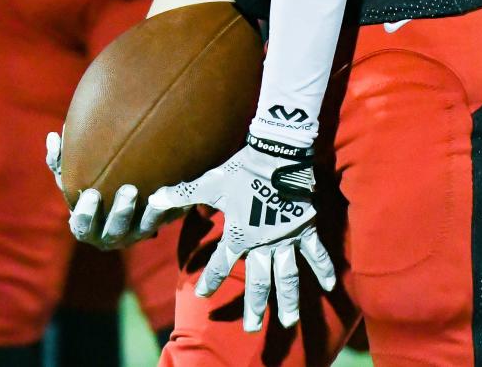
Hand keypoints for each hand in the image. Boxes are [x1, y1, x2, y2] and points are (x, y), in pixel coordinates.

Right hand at [46, 129, 179, 250]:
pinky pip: (167, 219)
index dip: (86, 214)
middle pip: (115, 230)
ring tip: (157, 193)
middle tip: (130, 190)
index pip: (82, 226)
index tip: (90, 194)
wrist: (124, 195)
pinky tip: (179, 192)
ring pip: (144, 229)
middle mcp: (110, 235)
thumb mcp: (73, 176)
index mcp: (87, 226)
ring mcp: (135, 232)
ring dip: (150, 213)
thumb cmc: (91, 184)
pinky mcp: (157, 225)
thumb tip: (52, 137)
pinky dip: (173, 207)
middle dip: (122, 213)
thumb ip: (60, 161)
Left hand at [144, 138, 335, 331]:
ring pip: (286, 277)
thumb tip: (152, 200)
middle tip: (251, 329)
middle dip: (252, 307)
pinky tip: (330, 286)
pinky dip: (323, 269)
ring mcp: (286, 239)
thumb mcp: (209, 183)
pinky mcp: (305, 227)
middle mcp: (262, 244)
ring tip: (287, 322)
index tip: (202, 295)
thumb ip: (182, 195)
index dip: (210, 280)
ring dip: (286, 301)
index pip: (220, 265)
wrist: (276, 152)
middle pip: (256, 282)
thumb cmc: (241, 168)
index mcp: (238, 235)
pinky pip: (315, 252)